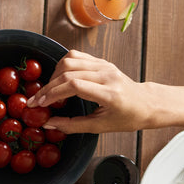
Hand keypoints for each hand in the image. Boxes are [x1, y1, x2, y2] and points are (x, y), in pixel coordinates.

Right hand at [27, 50, 152, 133]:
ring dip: (53, 75)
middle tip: (37, 100)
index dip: (53, 94)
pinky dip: (62, 66)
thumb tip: (49, 123)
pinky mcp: (102, 61)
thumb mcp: (100, 127)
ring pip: (70, 61)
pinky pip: (76, 56)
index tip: (40, 104)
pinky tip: (58, 78)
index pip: (75, 86)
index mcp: (110, 94)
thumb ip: (72, 125)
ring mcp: (105, 65)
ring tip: (48, 91)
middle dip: (48, 87)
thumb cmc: (127, 118)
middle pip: (68, 72)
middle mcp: (107, 75)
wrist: (146, 103)